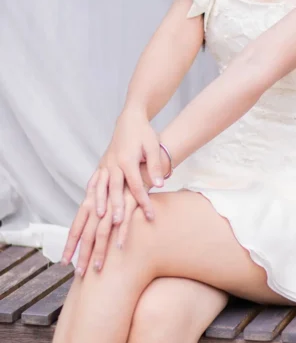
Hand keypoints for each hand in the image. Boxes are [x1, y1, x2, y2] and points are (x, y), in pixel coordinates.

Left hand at [61, 161, 156, 275]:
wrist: (140, 146)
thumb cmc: (127, 169)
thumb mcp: (110, 186)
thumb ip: (101, 201)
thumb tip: (97, 220)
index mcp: (93, 198)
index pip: (78, 224)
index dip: (71, 243)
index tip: (64, 262)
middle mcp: (100, 199)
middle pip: (87, 231)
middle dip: (83, 254)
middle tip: (80, 274)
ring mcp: (114, 198)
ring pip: (104, 228)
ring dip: (101, 249)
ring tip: (98, 267)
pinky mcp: (131, 195)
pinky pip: (126, 216)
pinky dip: (123, 232)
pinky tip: (120, 246)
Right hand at [95, 108, 167, 225]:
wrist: (130, 119)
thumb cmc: (144, 133)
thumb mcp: (153, 146)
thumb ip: (155, 166)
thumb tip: (159, 184)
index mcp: (127, 159)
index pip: (136, 185)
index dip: (143, 201)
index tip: (150, 215)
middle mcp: (113, 163)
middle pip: (115, 189)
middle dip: (117, 206)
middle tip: (119, 223)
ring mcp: (105, 164)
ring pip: (100, 187)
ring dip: (100, 202)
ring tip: (100, 218)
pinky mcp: (101, 165)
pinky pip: (94, 181)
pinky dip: (91, 193)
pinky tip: (89, 206)